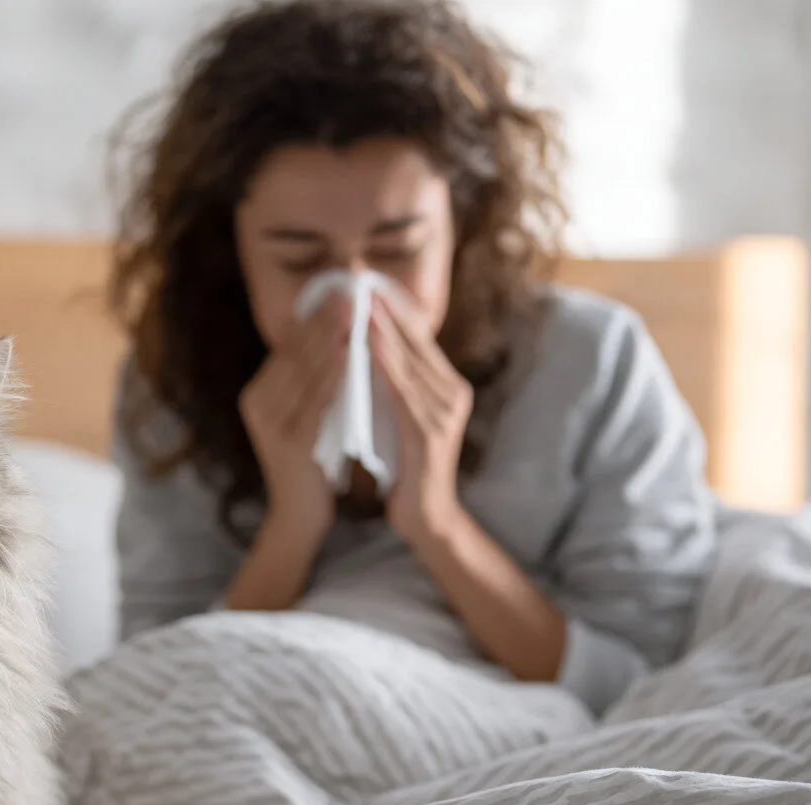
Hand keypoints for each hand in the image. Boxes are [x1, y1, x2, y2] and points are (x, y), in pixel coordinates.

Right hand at [240, 295, 349, 539]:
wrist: (300, 515)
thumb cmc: (312, 462)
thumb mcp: (305, 414)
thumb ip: (310, 380)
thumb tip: (335, 333)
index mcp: (258, 394)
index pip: (288, 347)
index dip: (314, 317)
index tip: (340, 290)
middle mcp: (258, 405)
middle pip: (295, 353)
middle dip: (324, 319)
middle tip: (350, 290)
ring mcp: (271, 424)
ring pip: (305, 372)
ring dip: (332, 339)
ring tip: (355, 312)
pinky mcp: (290, 443)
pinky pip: (317, 400)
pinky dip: (336, 374)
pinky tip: (354, 353)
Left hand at [369, 289, 472, 543]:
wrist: (426, 519)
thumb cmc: (406, 468)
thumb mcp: (399, 416)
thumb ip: (392, 386)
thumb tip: (365, 349)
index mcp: (444, 387)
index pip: (418, 337)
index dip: (392, 307)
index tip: (365, 280)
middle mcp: (451, 393)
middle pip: (417, 341)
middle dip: (386, 309)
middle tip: (360, 278)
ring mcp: (445, 413)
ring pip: (411, 363)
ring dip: (383, 332)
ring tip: (359, 304)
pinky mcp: (432, 434)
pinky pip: (405, 393)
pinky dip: (386, 367)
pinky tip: (368, 347)